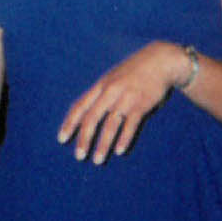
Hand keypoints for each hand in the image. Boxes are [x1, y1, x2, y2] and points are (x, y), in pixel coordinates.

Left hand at [57, 40, 183, 163]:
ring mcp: (125, 98)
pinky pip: (130, 124)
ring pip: (110, 125)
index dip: (70, 123)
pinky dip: (124, 138)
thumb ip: (101, 95)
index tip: (62, 139)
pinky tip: (119, 150)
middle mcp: (109, 92)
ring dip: (103, 144)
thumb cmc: (133, 73)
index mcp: (100, 86)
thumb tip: (87, 115)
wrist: (160, 61)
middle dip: (84, 138)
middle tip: (79, 156)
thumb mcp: (113, 79)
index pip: (79, 106)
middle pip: (92, 118)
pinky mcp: (141, 104)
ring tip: (98, 160)